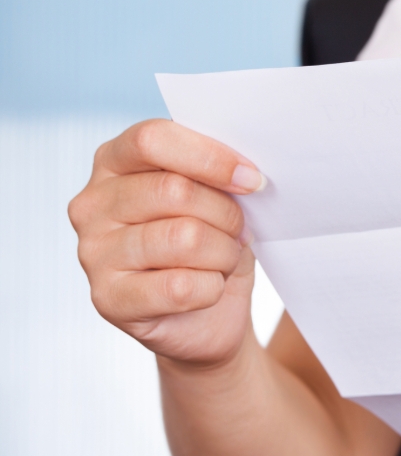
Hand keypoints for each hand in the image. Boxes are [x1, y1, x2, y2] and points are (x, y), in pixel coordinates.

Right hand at [69, 119, 267, 365]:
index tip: (253, 179)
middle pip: (175, 190)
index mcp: (114, 162)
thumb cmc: (211, 244)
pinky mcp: (108, 299)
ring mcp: (93, 252)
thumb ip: (215, 172)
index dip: (210, 157)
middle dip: (227, 214)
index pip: (152, 138)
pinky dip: (212, 288)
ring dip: (223, 252)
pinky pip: (181, 286)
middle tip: (240, 232)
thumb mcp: (216, 196)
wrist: (208, 316)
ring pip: (184, 237)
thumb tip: (245, 171)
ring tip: (224, 259)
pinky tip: (208, 288)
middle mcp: (92, 204)